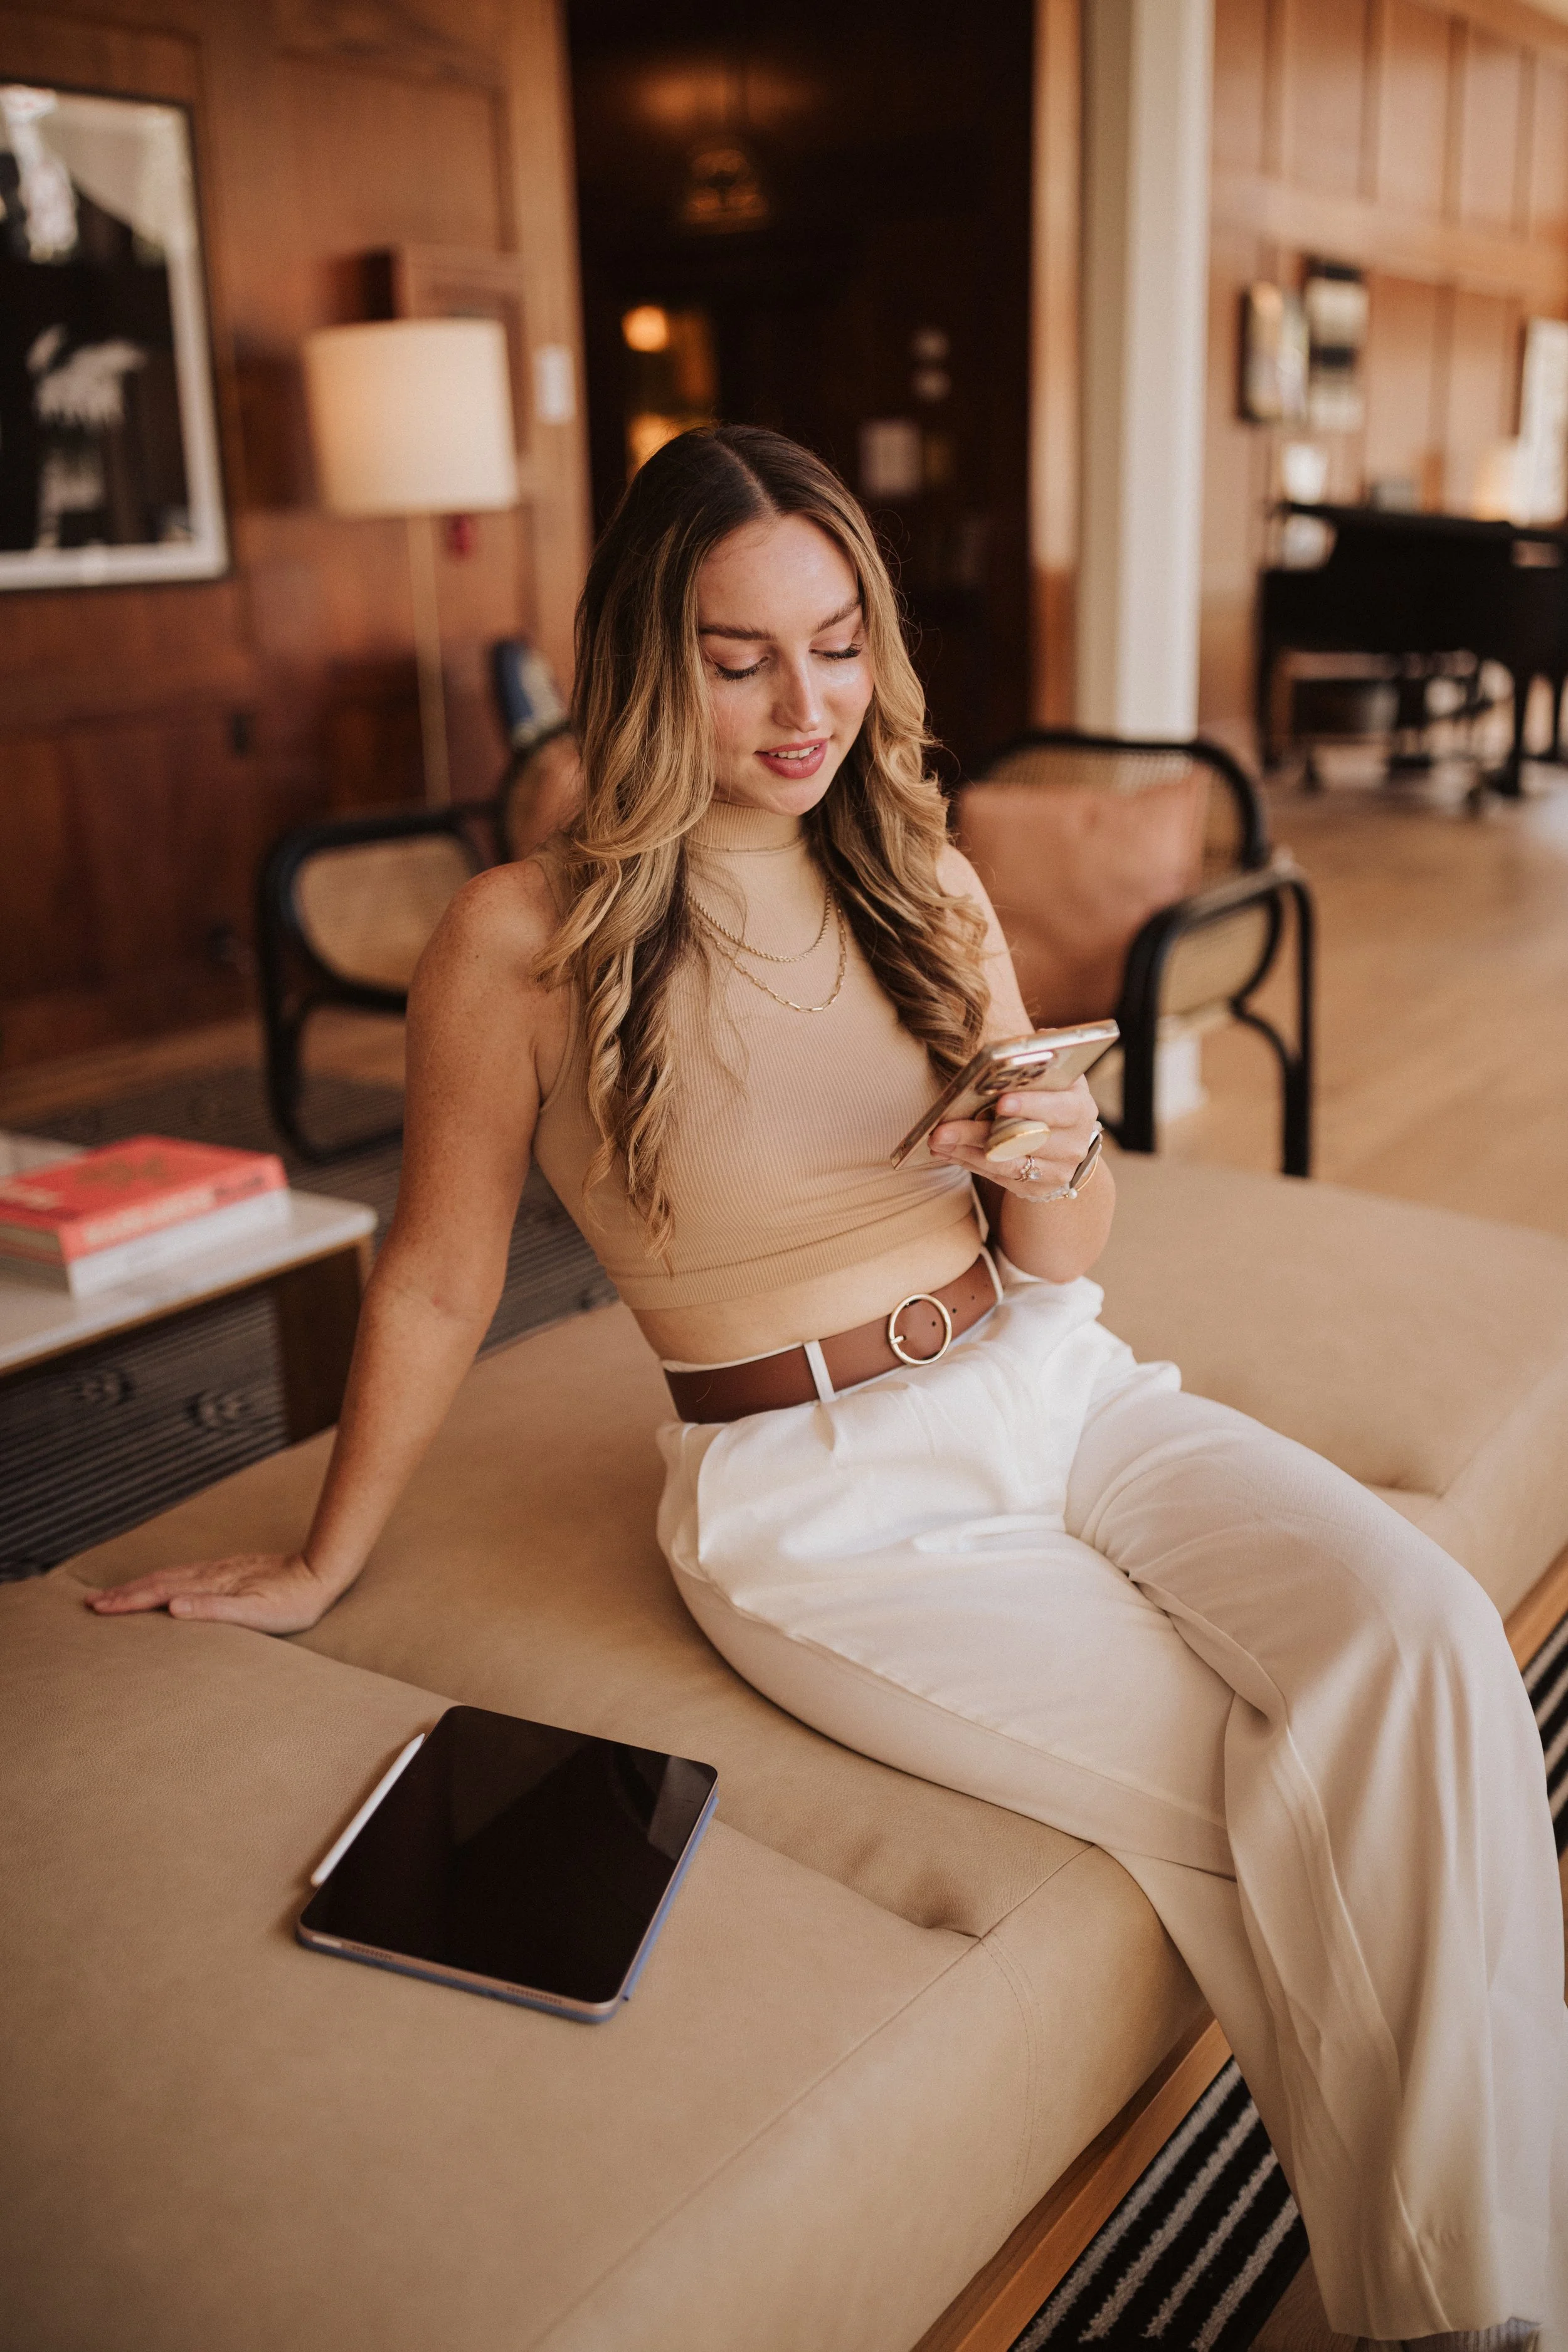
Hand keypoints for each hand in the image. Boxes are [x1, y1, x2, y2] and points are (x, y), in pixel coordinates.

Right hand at [87, 1550, 341, 1634]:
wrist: (321, 1573)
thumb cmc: (293, 1602)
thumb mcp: (257, 1613)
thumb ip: (215, 1610)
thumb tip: (172, 1607)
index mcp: (211, 1586)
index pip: (158, 1592)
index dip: (127, 1601)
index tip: (98, 1608)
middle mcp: (210, 1575)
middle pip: (157, 1582)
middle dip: (123, 1593)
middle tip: (91, 1602)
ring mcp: (219, 1572)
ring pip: (169, 1577)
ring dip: (139, 1586)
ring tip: (115, 1594)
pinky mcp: (229, 1572)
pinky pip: (185, 1575)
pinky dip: (162, 1581)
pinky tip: (161, 1587)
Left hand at [930, 1074, 1101, 1201]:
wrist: (1064, 1150)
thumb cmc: (1050, 1102)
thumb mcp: (1053, 1082)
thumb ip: (1044, 1064)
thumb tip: (1044, 1034)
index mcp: (1079, 1105)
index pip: (1059, 1107)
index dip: (1031, 1104)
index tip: (1001, 1101)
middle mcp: (1073, 1140)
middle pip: (1024, 1138)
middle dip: (980, 1132)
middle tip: (944, 1128)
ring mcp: (1058, 1168)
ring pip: (1007, 1161)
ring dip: (966, 1149)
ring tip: (936, 1138)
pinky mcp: (1038, 1186)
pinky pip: (999, 1176)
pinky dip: (969, 1162)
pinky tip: (945, 1151)